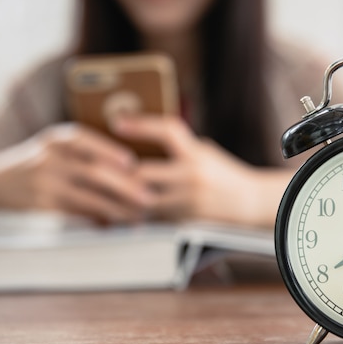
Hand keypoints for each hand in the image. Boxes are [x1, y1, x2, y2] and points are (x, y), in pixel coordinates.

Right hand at [0, 124, 153, 223]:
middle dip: (126, 187)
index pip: (86, 140)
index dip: (110, 151)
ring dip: (119, 209)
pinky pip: (80, 213)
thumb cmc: (41, 162)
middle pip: (94, 172)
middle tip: (149, 198)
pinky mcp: (45, 205)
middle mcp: (51, 158)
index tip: (133, 163)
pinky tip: (118, 223)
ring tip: (139, 216)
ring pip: (90, 197)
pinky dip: (102, 218)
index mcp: (58, 139)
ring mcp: (47, 183)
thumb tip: (132, 166)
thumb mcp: (57, 147)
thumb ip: (87, 151)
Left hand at [112, 114, 287, 226]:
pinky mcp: (185, 221)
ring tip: (98, 192)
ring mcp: (188, 202)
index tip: (117, 122)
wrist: (250, 204)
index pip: (167, 131)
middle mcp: (193, 177)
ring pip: (142, 201)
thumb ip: (177, 149)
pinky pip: (152, 219)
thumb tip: (140, 140)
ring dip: (119, 197)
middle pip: (144, 173)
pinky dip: (133, 215)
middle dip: (116, 172)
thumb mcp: (204, 152)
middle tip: (92, 167)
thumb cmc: (224, 174)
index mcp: (197, 154)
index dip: (141, 125)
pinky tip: (116, 211)